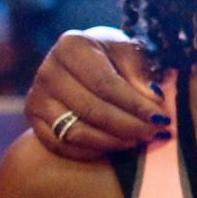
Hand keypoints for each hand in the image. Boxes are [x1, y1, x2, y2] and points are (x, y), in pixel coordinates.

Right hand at [25, 28, 167, 159]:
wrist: (84, 63)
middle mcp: (48, 70)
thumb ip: (141, 73)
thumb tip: (154, 98)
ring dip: (115, 142)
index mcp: (71, 46)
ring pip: (77, 132)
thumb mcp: (130, 53)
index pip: (106, 84)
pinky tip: (118, 146)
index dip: (136, 105)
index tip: (162, 118)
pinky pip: (62, 146)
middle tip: (157, 133)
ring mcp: (37, 97)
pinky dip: (93, 151)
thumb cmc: (113, 57)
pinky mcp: (34, 120)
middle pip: (92, 110)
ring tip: (142, 140)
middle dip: (130, 126)